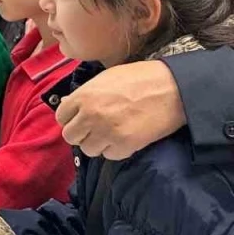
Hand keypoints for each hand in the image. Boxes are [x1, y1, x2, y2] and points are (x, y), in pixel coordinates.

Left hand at [56, 59, 185, 159]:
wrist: (171, 88)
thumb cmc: (139, 78)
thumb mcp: (105, 78)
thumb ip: (84, 93)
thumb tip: (67, 104)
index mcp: (84, 96)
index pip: (61, 117)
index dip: (71, 118)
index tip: (81, 118)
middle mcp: (90, 116)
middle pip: (71, 136)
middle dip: (82, 133)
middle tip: (95, 128)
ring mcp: (106, 132)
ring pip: (88, 149)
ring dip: (98, 143)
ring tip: (111, 133)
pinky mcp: (124, 146)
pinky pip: (109, 155)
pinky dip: (115, 149)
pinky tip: (125, 137)